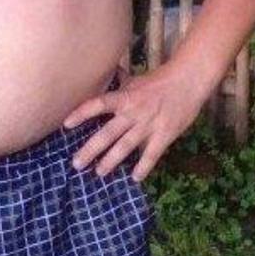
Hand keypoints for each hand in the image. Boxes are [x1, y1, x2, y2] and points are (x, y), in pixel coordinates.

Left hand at [63, 69, 203, 182]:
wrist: (188, 81)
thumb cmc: (161, 80)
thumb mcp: (136, 80)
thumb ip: (120, 85)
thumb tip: (107, 78)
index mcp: (125, 97)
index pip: (98, 104)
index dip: (81, 113)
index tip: (66, 124)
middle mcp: (133, 112)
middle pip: (107, 133)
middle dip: (91, 149)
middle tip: (76, 164)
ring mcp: (148, 125)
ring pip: (126, 146)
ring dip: (111, 161)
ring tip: (99, 173)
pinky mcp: (164, 135)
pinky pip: (152, 154)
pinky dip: (144, 167)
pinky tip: (135, 178)